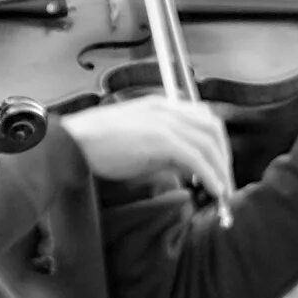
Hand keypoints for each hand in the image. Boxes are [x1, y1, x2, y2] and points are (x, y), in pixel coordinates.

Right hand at [60, 98, 231, 201]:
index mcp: (160, 105)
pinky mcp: (161, 139)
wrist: (73, 144)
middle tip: (224, 181)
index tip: (217, 165)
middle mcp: (167, 109)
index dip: (216, 142)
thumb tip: (187, 168)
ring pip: (208, 143)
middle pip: (212, 128)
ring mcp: (164, 122)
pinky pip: (197, 158)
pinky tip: (213, 191)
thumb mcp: (137, 142)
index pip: (202, 117)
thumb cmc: (97, 146)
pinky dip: (210, 176)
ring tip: (222, 192)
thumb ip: (163, 150)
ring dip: (220, 170)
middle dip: (223, 156)